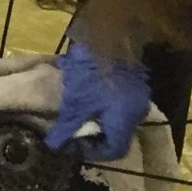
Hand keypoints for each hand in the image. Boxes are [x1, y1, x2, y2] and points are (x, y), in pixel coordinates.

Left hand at [44, 42, 152, 162]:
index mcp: (125, 120)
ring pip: (120, 122)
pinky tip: (89, 104)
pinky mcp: (134, 85)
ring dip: (101, 124)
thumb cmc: (86, 75)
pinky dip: (106, 111)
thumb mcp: (73, 105)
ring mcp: (138, 98)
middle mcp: (137, 112)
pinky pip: (122, 107)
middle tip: (75, 135)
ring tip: (79, 120)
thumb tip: (53, 146)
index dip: (92, 152)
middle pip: (119, 137)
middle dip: (96, 139)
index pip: (114, 150)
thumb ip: (65, 129)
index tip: (74, 145)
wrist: (103, 38)